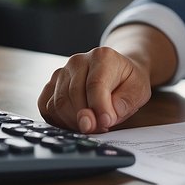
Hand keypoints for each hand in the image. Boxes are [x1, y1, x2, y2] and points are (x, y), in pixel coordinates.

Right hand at [37, 46, 151, 133]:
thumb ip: (123, 104)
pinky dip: (60, 121)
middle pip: (73, 96)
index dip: (99, 108)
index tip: (105, 123)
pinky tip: (75, 122)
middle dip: (87, 118)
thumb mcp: (138, 91)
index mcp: (102, 56)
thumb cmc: (128, 82)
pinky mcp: (51, 85)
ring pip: (58, 104)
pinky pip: (46, 107)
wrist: (118, 72)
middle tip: (101, 127)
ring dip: (74, 122)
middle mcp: (78, 61)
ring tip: (92, 124)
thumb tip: (103, 119)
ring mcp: (61, 72)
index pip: (95, 85)